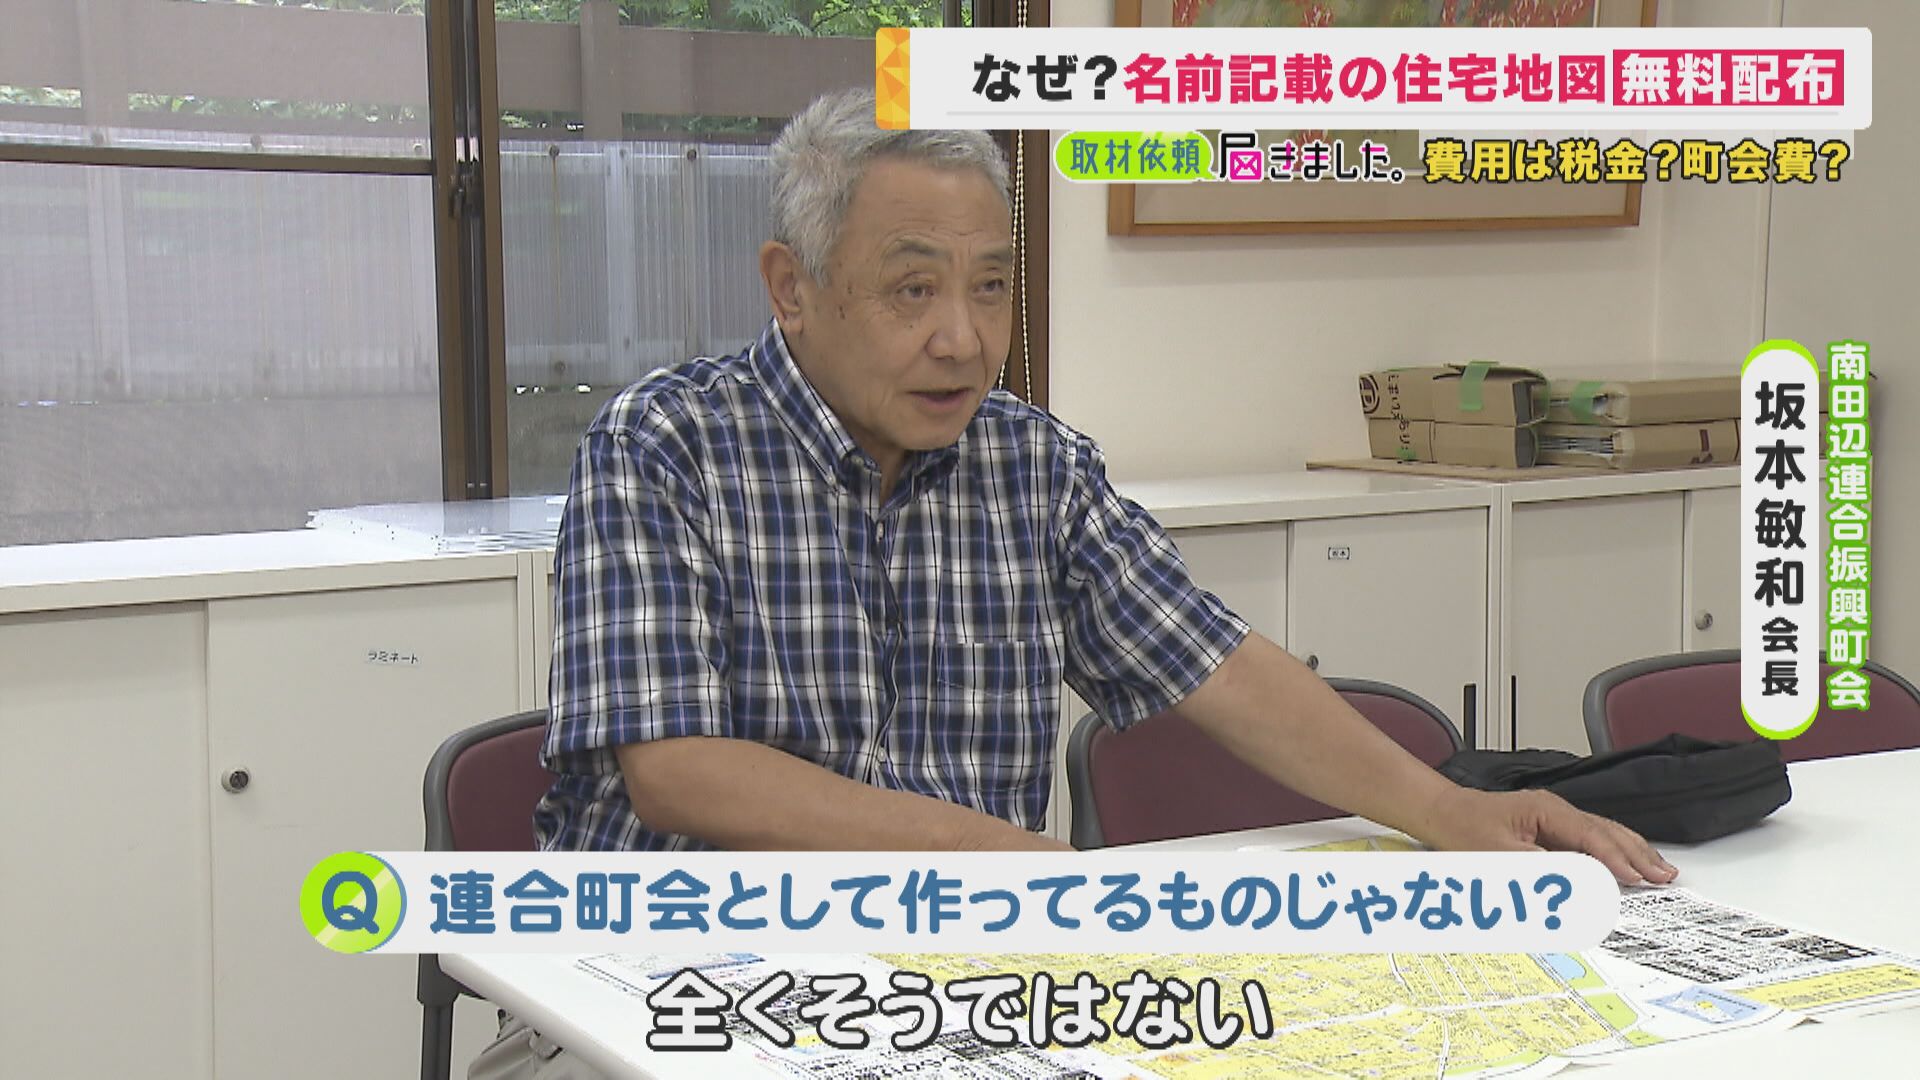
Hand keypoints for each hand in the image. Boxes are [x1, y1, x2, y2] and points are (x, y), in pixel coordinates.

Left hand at [1414, 787, 1677, 886]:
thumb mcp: (1498, 853)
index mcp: (1546, 810)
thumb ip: (1538, 868)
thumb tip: (1573, 881)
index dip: (1615, 859)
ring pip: (1603, 833)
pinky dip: (1613, 851)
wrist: (1442, 812)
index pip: (1590, 836)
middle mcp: (1556, 810)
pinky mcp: (1551, 827)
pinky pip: (1591, 838)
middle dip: (1637, 854)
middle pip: (1606, 831)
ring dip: (1631, 852)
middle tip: (1664, 876)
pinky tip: (1628, 860)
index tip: (1638, 878)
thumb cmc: (1464, 829)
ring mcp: (1555, 817)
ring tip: (1658, 869)